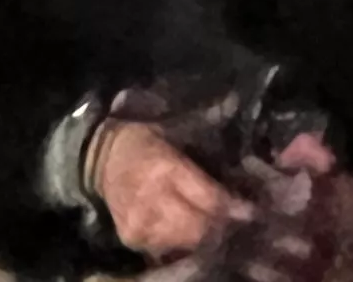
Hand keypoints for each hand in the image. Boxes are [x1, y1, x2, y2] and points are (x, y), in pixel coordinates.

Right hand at [92, 119, 249, 259]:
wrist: (100, 160)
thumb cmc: (144, 141)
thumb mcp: (173, 126)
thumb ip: (205, 120)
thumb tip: (234, 102)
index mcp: (165, 167)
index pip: (207, 197)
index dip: (233, 207)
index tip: (252, 211)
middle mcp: (151, 199)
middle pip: (198, 227)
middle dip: (221, 227)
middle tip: (240, 225)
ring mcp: (139, 223)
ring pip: (185, 243)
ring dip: (205, 239)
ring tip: (220, 231)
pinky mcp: (131, 238)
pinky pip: (166, 250)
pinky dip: (182, 245)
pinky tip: (193, 236)